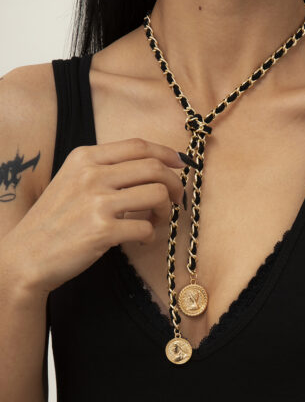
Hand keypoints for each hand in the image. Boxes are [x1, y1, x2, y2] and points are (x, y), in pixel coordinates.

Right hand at [0, 137, 187, 293]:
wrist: (26, 256)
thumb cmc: (56, 219)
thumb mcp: (73, 181)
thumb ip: (106, 169)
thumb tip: (153, 167)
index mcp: (85, 158)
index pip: (138, 145)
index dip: (166, 153)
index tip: (181, 164)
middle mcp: (91, 174)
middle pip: (154, 167)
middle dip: (174, 183)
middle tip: (175, 198)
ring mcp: (96, 202)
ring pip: (156, 194)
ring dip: (166, 209)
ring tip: (156, 219)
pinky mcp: (102, 230)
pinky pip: (146, 227)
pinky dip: (152, 234)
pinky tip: (142, 239)